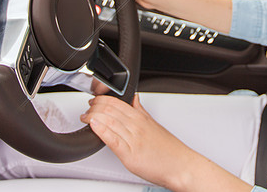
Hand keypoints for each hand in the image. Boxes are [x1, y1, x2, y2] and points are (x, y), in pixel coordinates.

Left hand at [80, 95, 249, 191]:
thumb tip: (134, 99)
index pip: (117, 102)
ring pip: (109, 121)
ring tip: (86, 117)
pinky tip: (94, 126)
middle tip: (87, 109)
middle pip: (111, 109)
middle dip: (95, 106)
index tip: (94, 101)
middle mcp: (136, 126)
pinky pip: (112, 139)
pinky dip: (101, 131)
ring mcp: (133, 139)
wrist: (181, 166)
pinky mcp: (130, 154)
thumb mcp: (155, 124)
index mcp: (141, 118)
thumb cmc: (169, 149)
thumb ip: (141, 111)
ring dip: (94, 116)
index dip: (102, 99)